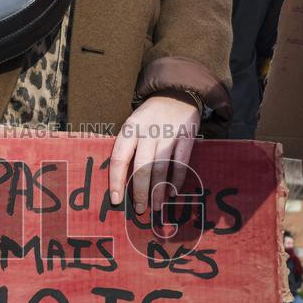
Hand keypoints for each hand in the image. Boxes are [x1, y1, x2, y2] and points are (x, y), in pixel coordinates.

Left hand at [109, 92, 200, 214]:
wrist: (175, 92)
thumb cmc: (149, 117)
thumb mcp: (132, 125)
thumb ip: (127, 148)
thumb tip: (120, 182)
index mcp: (130, 129)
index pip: (118, 159)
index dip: (116, 182)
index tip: (116, 200)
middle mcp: (148, 132)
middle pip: (141, 168)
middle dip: (140, 192)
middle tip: (140, 210)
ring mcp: (168, 134)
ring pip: (161, 169)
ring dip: (158, 191)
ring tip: (156, 207)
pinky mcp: (186, 137)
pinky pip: (180, 163)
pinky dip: (176, 180)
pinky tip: (172, 193)